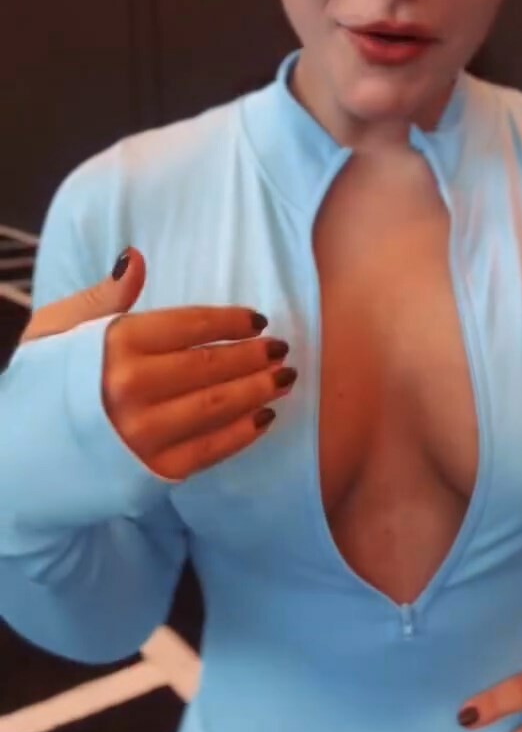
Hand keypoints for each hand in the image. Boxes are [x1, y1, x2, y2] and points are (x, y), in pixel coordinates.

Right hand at [21, 246, 294, 480]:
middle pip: (212, 366)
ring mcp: (144, 434)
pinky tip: (263, 418)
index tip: (257, 320)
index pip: (190, 326)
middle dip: (254, 357)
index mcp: (115, 345)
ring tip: (284, 379)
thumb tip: (137, 259)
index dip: (230, 322)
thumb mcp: (58, 328)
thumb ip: (104, 296)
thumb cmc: (43, 385)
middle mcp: (132, 388)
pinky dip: (242, 433)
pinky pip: (210, 450)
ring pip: (218, 406)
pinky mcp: (152, 472)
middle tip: (281, 349)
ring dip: (258, 391)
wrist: (18, 461)